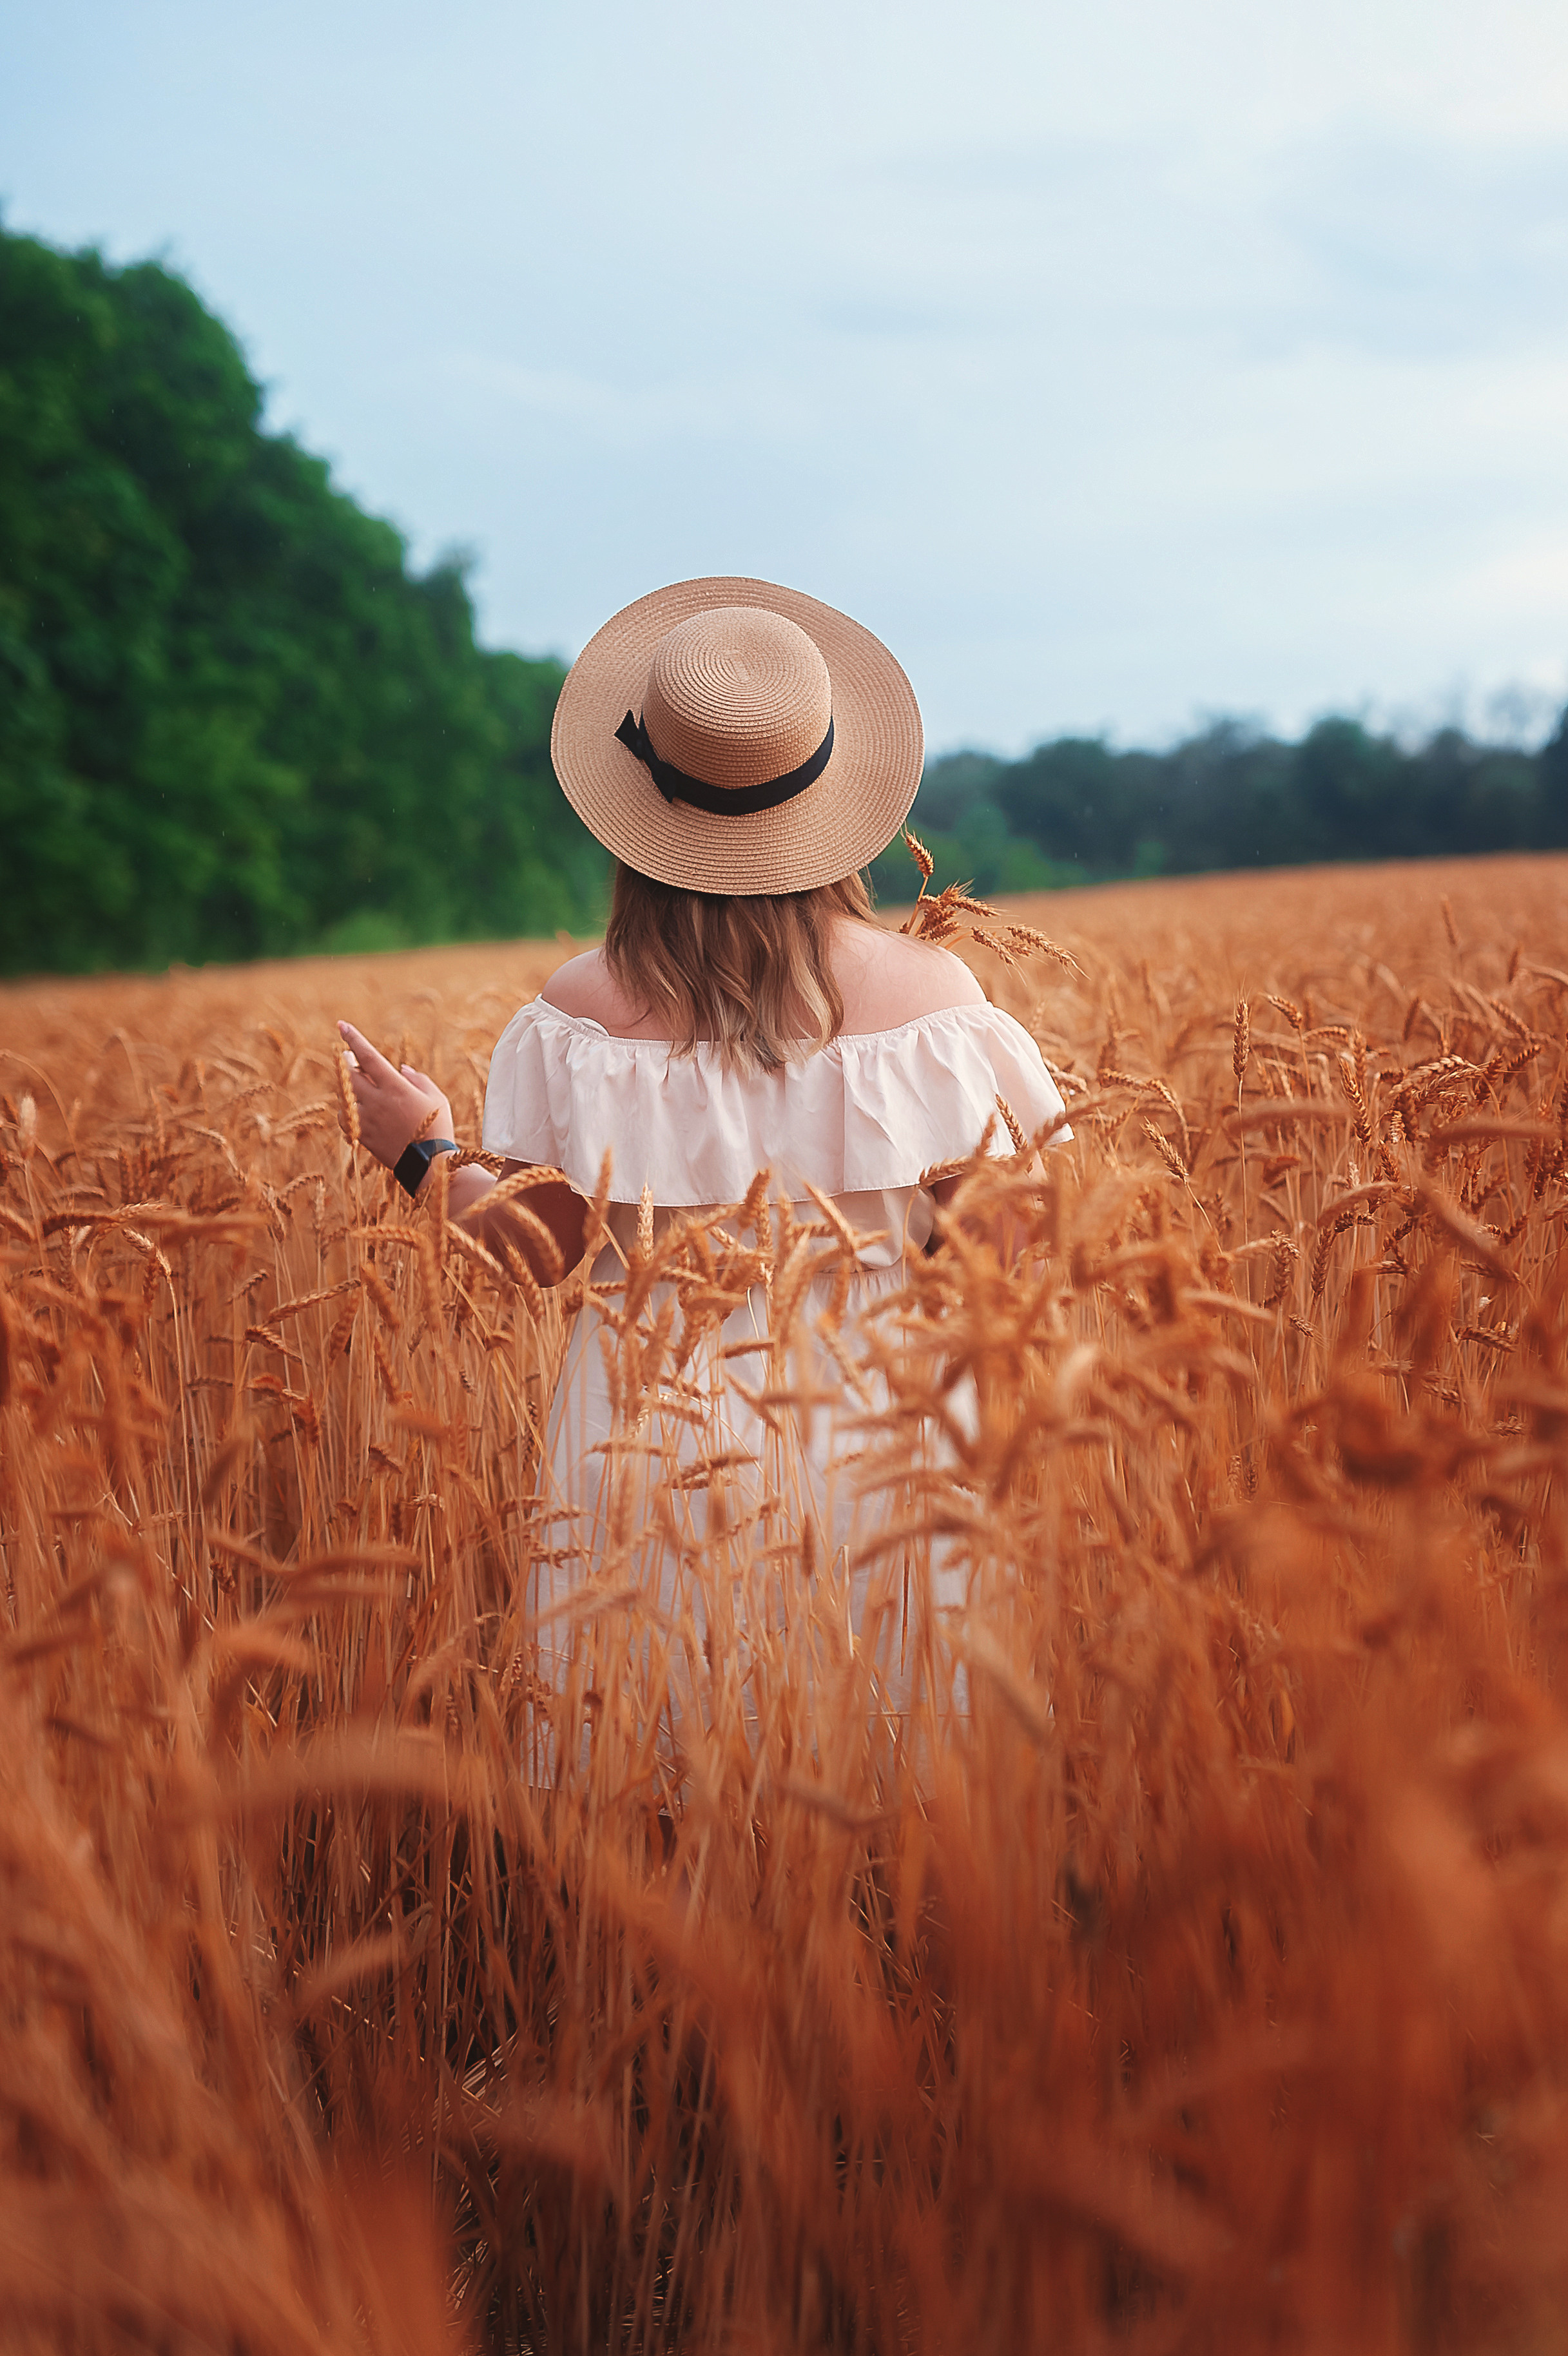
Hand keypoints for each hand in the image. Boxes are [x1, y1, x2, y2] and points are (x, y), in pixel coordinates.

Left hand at [336, 1020, 456, 1173]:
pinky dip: (347, 1110)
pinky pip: (346, 1118)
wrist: (430, 1164)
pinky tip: (355, 1110)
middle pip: (349, 1074)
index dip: (353, 1039)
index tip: (341, 1025)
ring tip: (356, 1085)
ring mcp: (367, 1119)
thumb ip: (418, 1080)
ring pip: (344, 1096)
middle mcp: (377, 1100)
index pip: (368, 1056)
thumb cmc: (438, 1128)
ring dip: (347, 1087)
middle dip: (346, 1062)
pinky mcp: (362, 1136)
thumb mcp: (436, 1098)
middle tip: (347, 1057)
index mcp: (395, 1087)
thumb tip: (401, 1070)